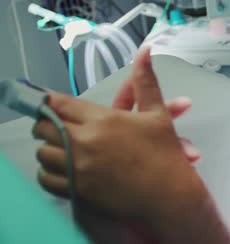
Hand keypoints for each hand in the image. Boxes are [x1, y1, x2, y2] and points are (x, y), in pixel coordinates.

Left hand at [34, 47, 202, 219]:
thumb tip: (145, 50)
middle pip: (44, 127)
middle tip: (58, 125)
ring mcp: (78, 168)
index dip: (52, 103)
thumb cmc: (164, 154)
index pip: (59, 104)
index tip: (54, 105)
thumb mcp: (156, 113)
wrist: (169, 195)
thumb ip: (145, 81)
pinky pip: (47, 178)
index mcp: (102, 119)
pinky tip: (63, 168)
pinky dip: (50, 172)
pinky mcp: (76, 189)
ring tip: (61, 147)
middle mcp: (85, 142)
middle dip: (49, 124)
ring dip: (50, 148)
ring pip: (44, 153)